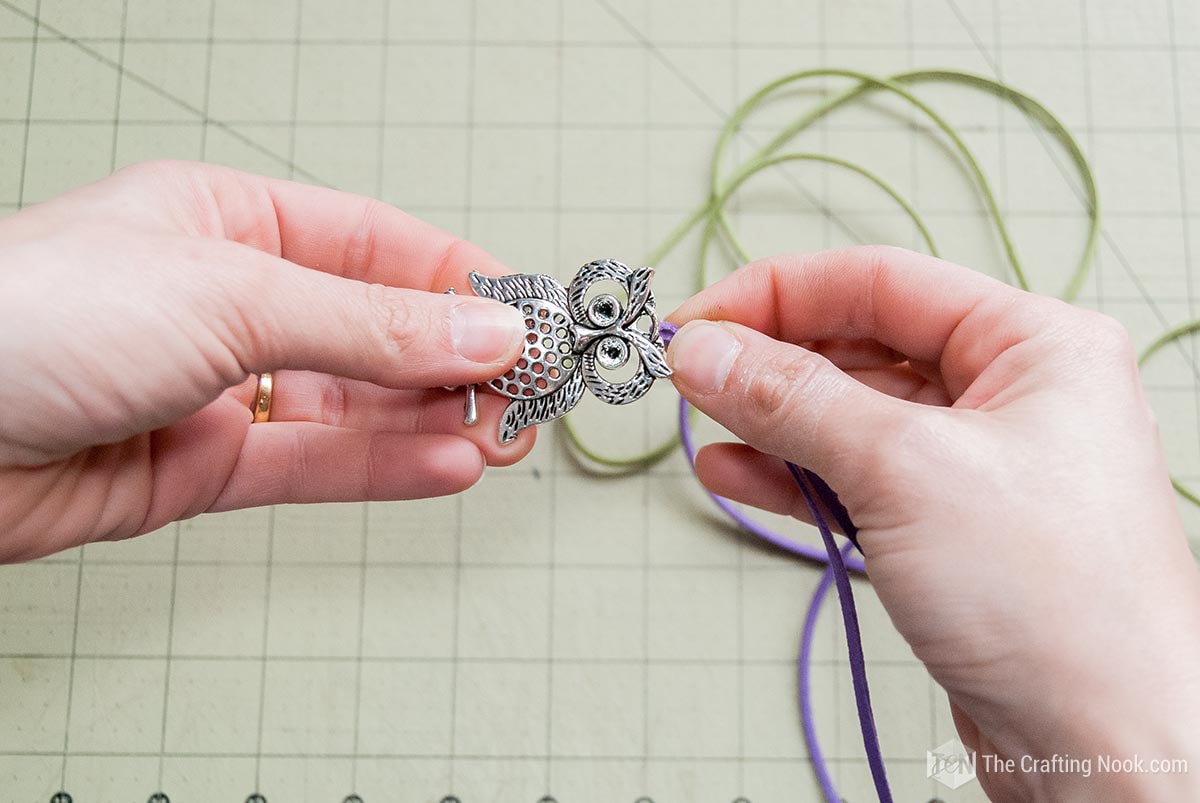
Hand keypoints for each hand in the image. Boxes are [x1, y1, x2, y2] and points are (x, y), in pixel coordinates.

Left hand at [0, 161, 532, 561]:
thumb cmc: (29, 318)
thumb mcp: (226, 294)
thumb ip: (365, 324)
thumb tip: (481, 330)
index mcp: (229, 223)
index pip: (378, 247)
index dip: (461, 282)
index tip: (530, 317)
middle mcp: (228, 304)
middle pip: (375, 330)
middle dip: (457, 362)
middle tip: (530, 391)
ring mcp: (218, 389)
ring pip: (353, 405)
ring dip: (432, 421)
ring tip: (502, 437)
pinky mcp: (200, 467)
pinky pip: (313, 464)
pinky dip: (383, 467)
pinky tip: (445, 467)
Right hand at [666, 247, 1199, 801]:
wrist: (1104, 748)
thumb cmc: (1058, 605)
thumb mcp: (904, 471)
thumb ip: (793, 401)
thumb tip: (706, 350)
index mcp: (1032, 343)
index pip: (878, 282)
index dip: (775, 294)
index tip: (698, 321)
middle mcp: (1009, 393)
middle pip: (860, 346)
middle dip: (769, 360)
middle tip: (689, 375)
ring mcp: (975, 464)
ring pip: (850, 416)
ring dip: (771, 421)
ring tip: (701, 425)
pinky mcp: (946, 527)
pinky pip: (854, 479)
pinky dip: (792, 476)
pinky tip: (734, 473)